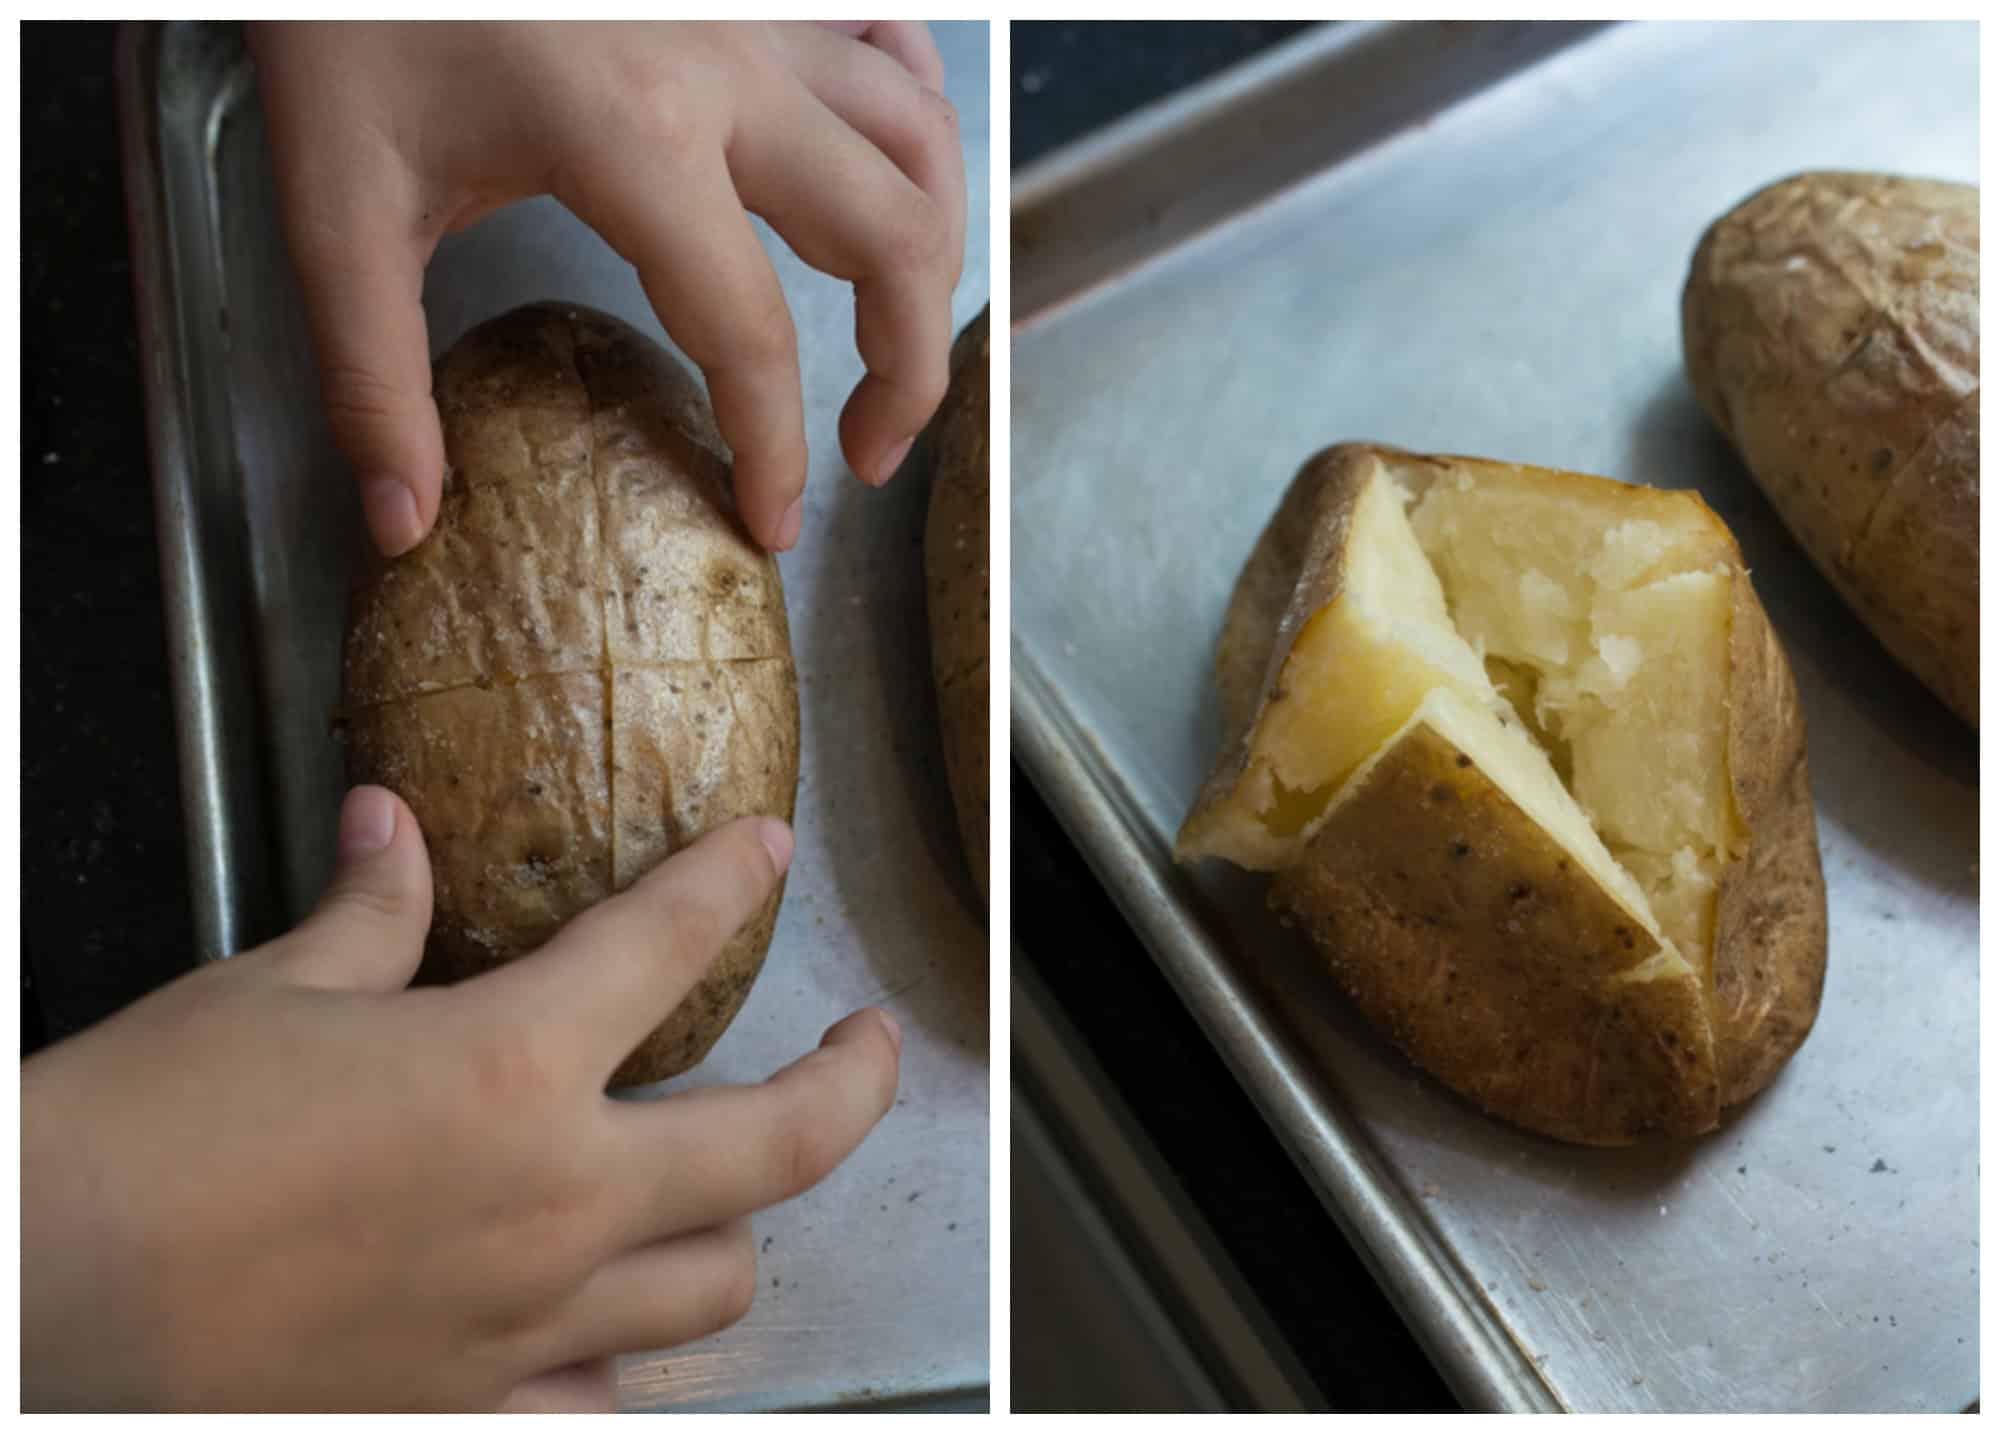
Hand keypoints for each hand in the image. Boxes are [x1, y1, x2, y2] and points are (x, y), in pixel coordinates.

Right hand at [20, 789, 899, 1410]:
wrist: (36, 1298)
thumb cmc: (147, 1128)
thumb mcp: (265, 994)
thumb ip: (367, 912)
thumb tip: (393, 827)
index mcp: (511, 1066)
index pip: (668, 943)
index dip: (728, 881)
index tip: (763, 853)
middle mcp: (554, 1202)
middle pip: (779, 1148)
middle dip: (852, 1084)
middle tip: (869, 1047)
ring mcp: (526, 1328)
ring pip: (716, 1286)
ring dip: (737, 1228)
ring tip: (724, 1192)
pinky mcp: (466, 1418)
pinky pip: (601, 1406)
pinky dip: (620, 1364)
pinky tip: (602, 1335)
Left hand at [248, 21, 965, 556]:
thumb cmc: (348, 14)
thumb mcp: (334, 200)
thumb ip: (372, 374)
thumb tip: (405, 521)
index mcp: (636, 138)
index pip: (754, 336)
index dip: (778, 451)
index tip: (775, 518)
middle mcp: (730, 68)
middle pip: (896, 237)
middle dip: (911, 367)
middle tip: (870, 445)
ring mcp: (758, 11)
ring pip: (923, 137)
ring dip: (933, 249)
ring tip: (897, 330)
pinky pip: (894, 39)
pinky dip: (919, 114)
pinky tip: (890, 172)